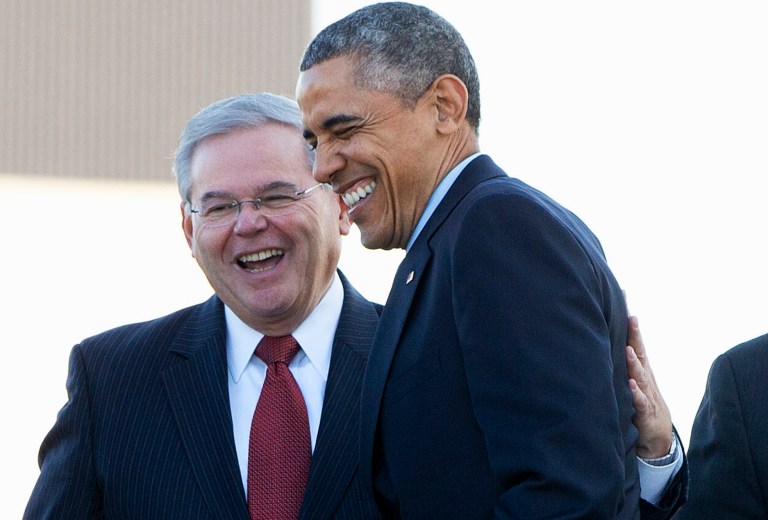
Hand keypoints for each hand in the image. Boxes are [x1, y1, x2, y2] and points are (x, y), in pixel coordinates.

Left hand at [626, 315, 672, 458]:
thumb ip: (620, 362)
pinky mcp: (645, 413)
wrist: (656, 438)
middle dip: (635, 336)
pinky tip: (631, 385)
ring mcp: (646, 394)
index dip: (631, 325)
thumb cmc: (640, 403)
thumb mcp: (630, 380)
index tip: (626, 304)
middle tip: (631, 317)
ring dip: (634, 364)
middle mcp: (645, 378)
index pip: (635, 343)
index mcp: (640, 369)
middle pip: (640, 354)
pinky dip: (635, 393)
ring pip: (640, 376)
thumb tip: (605, 341)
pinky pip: (640, 402)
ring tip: (627, 350)